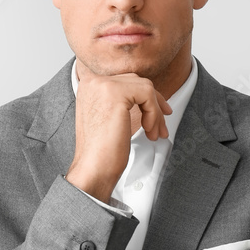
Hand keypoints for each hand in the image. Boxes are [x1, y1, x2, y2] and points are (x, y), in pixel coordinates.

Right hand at [67, 71, 171, 200]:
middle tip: (160, 125)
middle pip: (136, 82)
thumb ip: (119, 102)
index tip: (157, 110)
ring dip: (155, 112)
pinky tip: (149, 130)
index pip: (125, 80)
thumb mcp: (108, 118)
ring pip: (145, 88)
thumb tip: (145, 97)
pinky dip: (154, 113)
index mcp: (89, 86)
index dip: (145, 95)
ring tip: (154, 133)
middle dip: (154, 104)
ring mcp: (103, 85)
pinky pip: (147, 95)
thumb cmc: (101, 152)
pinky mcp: (115, 93)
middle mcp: (93, 81)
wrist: (93, 169)